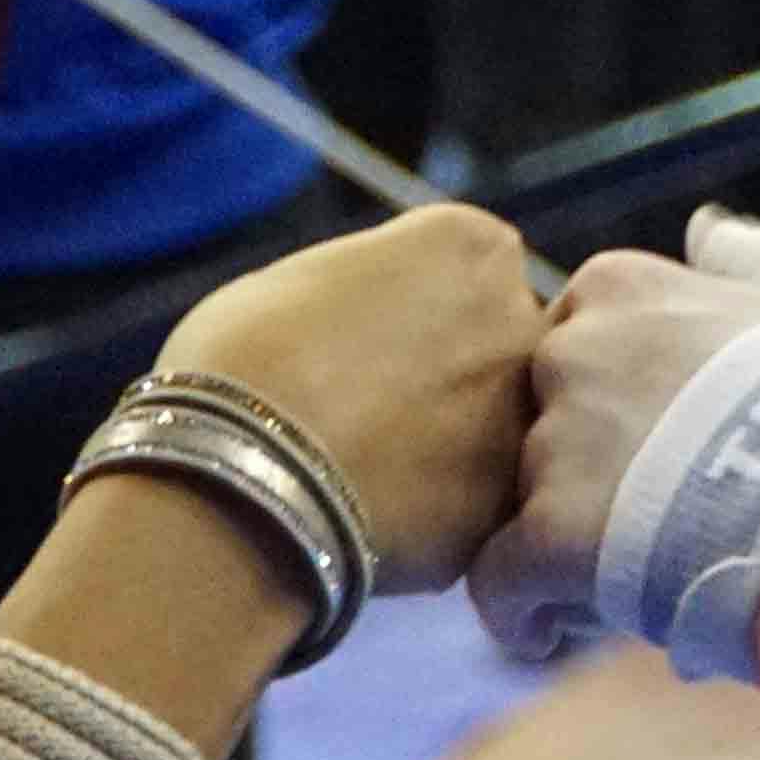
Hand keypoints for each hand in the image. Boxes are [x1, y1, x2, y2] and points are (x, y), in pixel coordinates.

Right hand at [152, 204, 548, 594]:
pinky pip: (474, 500)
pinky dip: (434, 511)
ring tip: (365, 466)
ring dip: (449, 442)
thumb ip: (373, 287)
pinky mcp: (503, 502)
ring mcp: (520, 413)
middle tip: (369, 407)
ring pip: (494, 425)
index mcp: (473, 246)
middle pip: (494, 344)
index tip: (360, 338)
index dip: (408, 309)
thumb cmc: (245, 358)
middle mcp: (519, 318)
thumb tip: (377, 315)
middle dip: (446, 372)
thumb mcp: (306, 279)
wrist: (239, 473)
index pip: (464, 269)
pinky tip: (374, 514)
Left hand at [471, 211, 759, 660]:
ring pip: (523, 505)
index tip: (664, 453)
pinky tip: (555, 633)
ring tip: (636, 583)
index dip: (615, 408)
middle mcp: (570, 351)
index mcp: (620, 288)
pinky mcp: (546, 536)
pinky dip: (521, 613)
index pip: (574, 345)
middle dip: (581, 474)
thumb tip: (708, 228)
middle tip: (649, 524)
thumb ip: (759, 263)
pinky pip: (498, 583)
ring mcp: (555, 443)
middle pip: (541, 425)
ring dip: (563, 545)